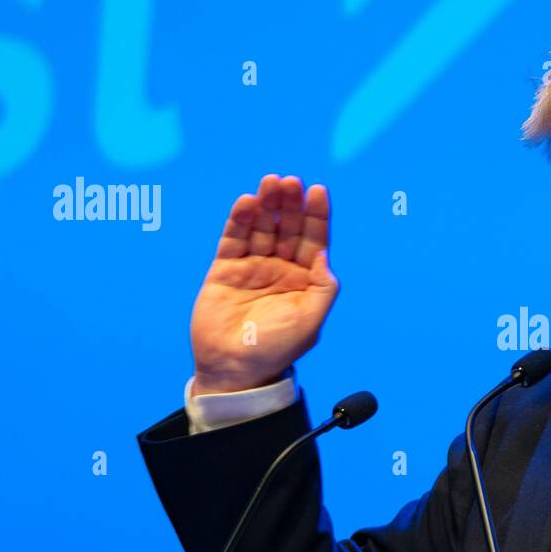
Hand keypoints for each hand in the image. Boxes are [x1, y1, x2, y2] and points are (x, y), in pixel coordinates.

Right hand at [190, 174, 338, 394]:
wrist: (235, 370)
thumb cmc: (277, 349)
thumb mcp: (311, 321)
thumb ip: (324, 288)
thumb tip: (325, 255)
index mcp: (305, 279)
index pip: (314, 239)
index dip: (317, 215)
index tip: (318, 191)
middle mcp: (280, 268)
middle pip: (287, 226)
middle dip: (290, 203)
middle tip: (290, 181)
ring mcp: (252, 267)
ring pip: (262, 227)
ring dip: (266, 204)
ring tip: (270, 183)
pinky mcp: (225, 270)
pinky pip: (234, 239)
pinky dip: (240, 220)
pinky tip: (247, 202)